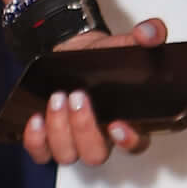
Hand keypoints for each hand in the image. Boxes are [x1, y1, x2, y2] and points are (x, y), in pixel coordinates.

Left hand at [19, 17, 166, 168]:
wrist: (75, 53)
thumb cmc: (104, 58)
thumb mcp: (127, 43)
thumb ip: (148, 35)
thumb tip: (151, 32)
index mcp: (129, 122)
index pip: (136, 145)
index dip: (128, 141)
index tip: (117, 124)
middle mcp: (102, 138)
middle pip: (96, 154)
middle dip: (84, 128)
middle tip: (78, 97)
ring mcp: (75, 141)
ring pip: (67, 155)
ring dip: (59, 129)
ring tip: (57, 97)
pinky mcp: (50, 138)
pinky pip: (41, 153)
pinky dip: (35, 140)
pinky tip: (36, 118)